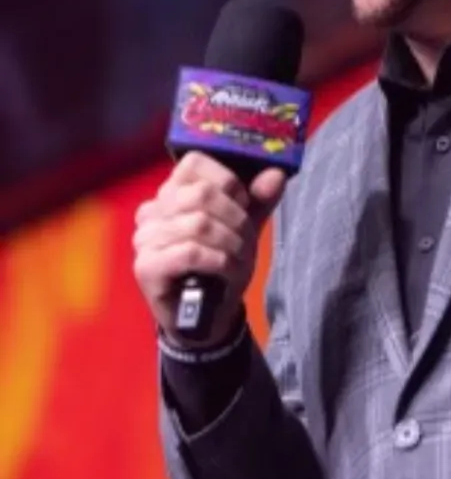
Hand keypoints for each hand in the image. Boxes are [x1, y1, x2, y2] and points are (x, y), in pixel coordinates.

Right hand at [133, 151, 286, 348]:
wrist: (206, 316)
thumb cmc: (221, 263)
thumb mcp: (245, 227)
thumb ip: (259, 199)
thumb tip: (277, 174)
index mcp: (172, 193)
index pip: (194, 162)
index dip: (228, 181)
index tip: (244, 203)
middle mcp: (152, 211)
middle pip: (202, 194)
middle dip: (237, 218)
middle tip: (246, 239)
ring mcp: (145, 239)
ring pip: (199, 224)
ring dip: (231, 243)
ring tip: (239, 258)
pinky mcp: (146, 267)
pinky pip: (190, 252)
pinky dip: (219, 261)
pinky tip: (226, 270)